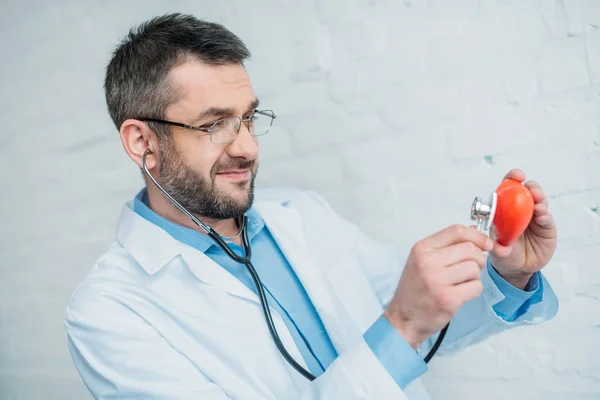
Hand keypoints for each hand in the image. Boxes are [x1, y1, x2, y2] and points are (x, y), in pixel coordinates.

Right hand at [384, 225, 492, 349]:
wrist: (404, 318)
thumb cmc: (414, 290)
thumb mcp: (421, 261)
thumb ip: (445, 247)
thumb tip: (474, 232)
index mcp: (421, 249)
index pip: (456, 231)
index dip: (477, 235)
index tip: (486, 243)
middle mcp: (428, 262)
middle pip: (470, 249)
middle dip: (478, 258)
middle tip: (471, 268)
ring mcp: (438, 280)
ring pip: (474, 268)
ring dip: (474, 276)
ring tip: (461, 282)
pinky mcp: (448, 298)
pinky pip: (476, 286)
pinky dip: (473, 290)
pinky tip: (461, 293)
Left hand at [488, 169, 557, 288]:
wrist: (518, 269)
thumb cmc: (503, 254)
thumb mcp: (495, 249)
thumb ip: (494, 245)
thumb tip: (486, 241)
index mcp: (506, 208)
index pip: (509, 188)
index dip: (512, 179)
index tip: (516, 176)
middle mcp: (522, 210)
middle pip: (528, 191)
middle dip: (531, 186)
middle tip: (530, 189)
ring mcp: (535, 217)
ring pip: (540, 202)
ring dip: (540, 200)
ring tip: (538, 205)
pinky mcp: (547, 228)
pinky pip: (547, 219)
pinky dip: (545, 216)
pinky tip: (542, 217)